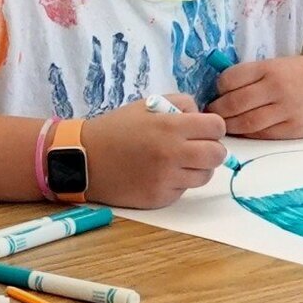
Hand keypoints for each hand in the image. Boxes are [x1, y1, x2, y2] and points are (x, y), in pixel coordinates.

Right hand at [80, 98, 229, 205]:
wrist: (84, 159)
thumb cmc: (116, 129)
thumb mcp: (147, 104)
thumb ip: (180, 104)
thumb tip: (201, 117)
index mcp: (171, 126)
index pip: (217, 128)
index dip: (213, 128)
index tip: (203, 130)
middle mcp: (172, 154)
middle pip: (218, 155)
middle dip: (211, 149)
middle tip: (197, 148)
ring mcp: (166, 179)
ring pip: (205, 176)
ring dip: (197, 168)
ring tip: (177, 161)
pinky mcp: (159, 198)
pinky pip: (184, 190)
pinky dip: (177, 182)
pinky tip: (159, 174)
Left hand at [210, 52, 302, 139]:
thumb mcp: (282, 64)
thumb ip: (256, 76)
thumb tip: (224, 89)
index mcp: (270, 68)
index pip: (229, 79)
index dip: (219, 88)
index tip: (217, 92)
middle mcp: (275, 88)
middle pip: (232, 103)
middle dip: (217, 110)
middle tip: (212, 114)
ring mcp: (284, 111)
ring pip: (244, 123)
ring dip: (229, 126)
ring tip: (223, 125)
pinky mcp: (292, 129)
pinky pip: (261, 134)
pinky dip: (246, 134)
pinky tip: (242, 131)